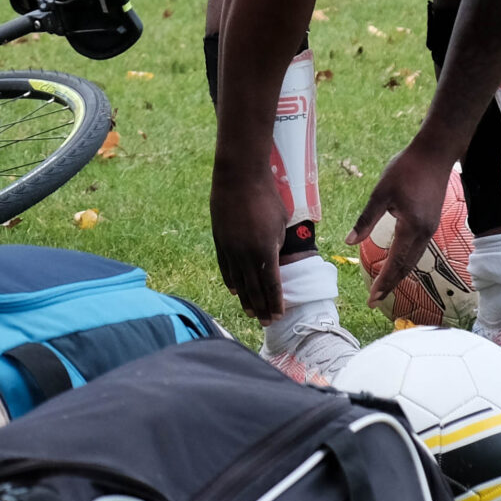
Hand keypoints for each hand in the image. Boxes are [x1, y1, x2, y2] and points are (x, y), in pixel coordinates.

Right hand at [210, 162, 291, 320]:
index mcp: (266, 251)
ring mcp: (230, 249)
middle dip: (262, 307)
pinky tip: (235, 292)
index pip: (272, 285)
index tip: (279, 315)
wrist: (239, 177)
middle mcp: (246, 255)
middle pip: (255, 289)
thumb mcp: (281, 222)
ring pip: (239, 282)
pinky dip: (231, 282)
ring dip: (246, 300)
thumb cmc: (267, 196)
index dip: (276, 302)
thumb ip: (277, 244)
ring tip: (251, 313)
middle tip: (267, 322)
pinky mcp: (220, 241)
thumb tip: (273, 258)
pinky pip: (225, 268)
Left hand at [347, 141, 456, 308]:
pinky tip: (398, 263)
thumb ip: (365, 220)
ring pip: (415, 259)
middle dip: (391, 284)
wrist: (435, 153)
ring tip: (384, 286)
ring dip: (399, 274)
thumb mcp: (380, 193)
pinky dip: (407, 261)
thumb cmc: (406, 169)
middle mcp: (424, 233)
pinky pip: (419, 249)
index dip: (384, 283)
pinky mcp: (432, 221)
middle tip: (375, 300)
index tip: (372, 299)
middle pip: (407, 267)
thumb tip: (348, 243)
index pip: (396, 263)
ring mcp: (431, 228)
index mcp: (411, 227)